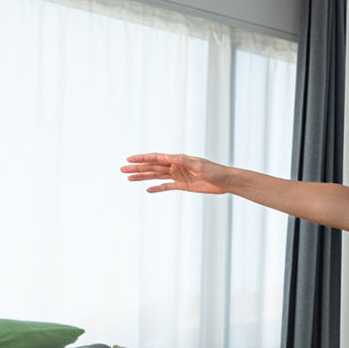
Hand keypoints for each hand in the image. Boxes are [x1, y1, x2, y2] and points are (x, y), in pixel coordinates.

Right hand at [120, 153, 236, 194]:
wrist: (226, 181)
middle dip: (137, 168)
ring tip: (129, 178)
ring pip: (156, 176)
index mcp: (178, 159)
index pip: (156, 158)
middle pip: (152, 167)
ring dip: (143, 177)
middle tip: (122, 169)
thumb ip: (185, 162)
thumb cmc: (215, 171)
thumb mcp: (200, 165)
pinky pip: (166, 186)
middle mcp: (176, 166)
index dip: (142, 158)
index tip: (129, 159)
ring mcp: (178, 176)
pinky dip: (157, 188)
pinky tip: (147, 189)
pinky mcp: (183, 185)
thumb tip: (170, 158)